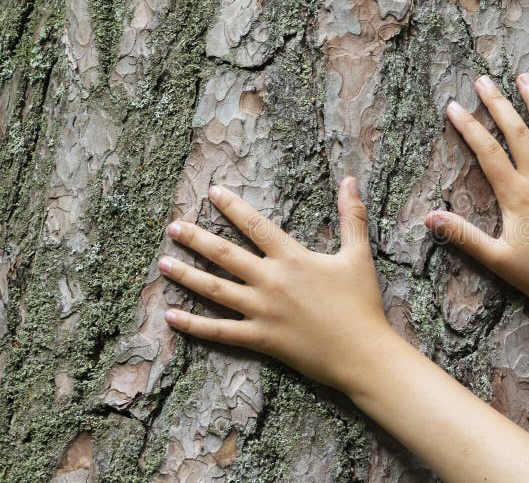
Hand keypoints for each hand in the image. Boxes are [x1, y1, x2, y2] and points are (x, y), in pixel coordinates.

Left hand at [159, 177, 390, 394]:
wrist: (362, 352)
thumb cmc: (361, 303)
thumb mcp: (358, 255)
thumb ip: (352, 216)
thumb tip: (350, 180)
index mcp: (292, 258)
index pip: (255, 225)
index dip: (233, 207)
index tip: (212, 192)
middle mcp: (271, 281)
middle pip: (224, 254)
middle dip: (195, 238)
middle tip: (172, 227)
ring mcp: (262, 311)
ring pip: (215, 289)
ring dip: (186, 275)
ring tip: (162, 263)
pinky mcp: (260, 338)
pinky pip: (219, 331)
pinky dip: (193, 324)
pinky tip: (171, 315)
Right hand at [424, 74, 528, 311]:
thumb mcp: (498, 259)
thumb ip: (464, 235)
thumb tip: (430, 218)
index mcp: (517, 196)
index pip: (487, 152)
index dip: (469, 127)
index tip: (453, 107)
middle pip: (517, 132)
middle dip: (499, 103)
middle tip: (483, 81)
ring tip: (525, 77)